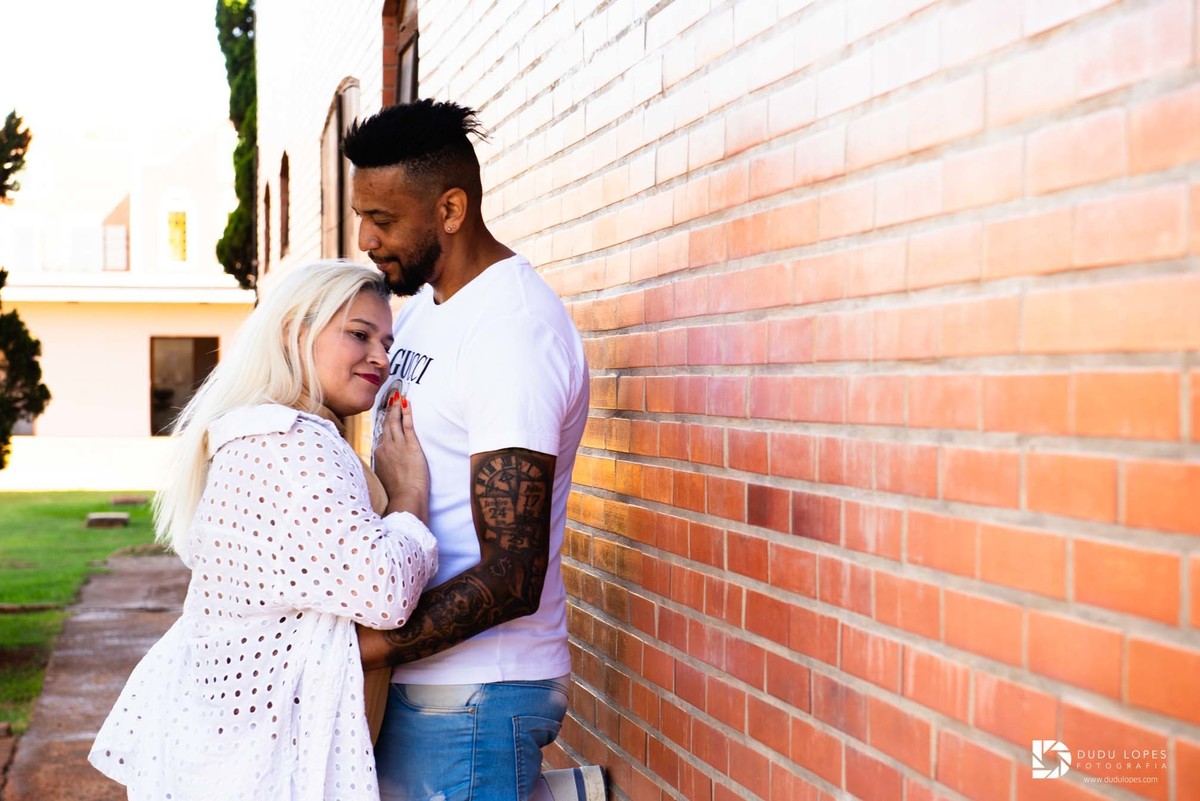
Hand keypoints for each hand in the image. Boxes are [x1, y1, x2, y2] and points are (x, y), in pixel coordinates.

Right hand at [374, 395, 429, 523]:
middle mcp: (385, 447)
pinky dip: (406, 412)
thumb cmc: (397, 494)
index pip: (381, 436)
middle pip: (385, 425)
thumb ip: (383, 470)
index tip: (384, 416)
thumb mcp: (383, 480)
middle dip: (388, 410)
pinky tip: (407, 403)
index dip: (383, 425)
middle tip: (390, 398)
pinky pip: (407, 424)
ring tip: (398, 396)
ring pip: (394, 421)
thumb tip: (384, 470)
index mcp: (378, 455)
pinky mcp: (410, 445)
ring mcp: (397, 445)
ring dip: (395, 408)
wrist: (405, 498)